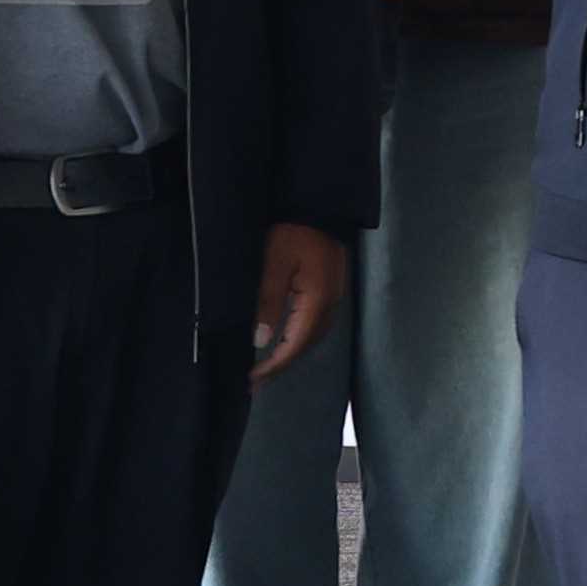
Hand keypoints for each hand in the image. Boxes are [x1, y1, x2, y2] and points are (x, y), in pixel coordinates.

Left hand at [252, 222, 348, 376]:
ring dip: (292, 351)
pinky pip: (317, 322)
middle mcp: (330, 303)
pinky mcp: (330, 288)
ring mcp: (333, 296)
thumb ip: (269, 303)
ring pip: (314, 335)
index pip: (295, 344)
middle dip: (282, 363)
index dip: (274, 365)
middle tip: (257, 378)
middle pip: (308, 345)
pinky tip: (286, 337)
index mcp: (317, 301)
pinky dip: (300, 336)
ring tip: (269, 363)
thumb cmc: (293, 232)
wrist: (319, 206)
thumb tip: (262, 340)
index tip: (253, 379)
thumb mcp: (274, 264)